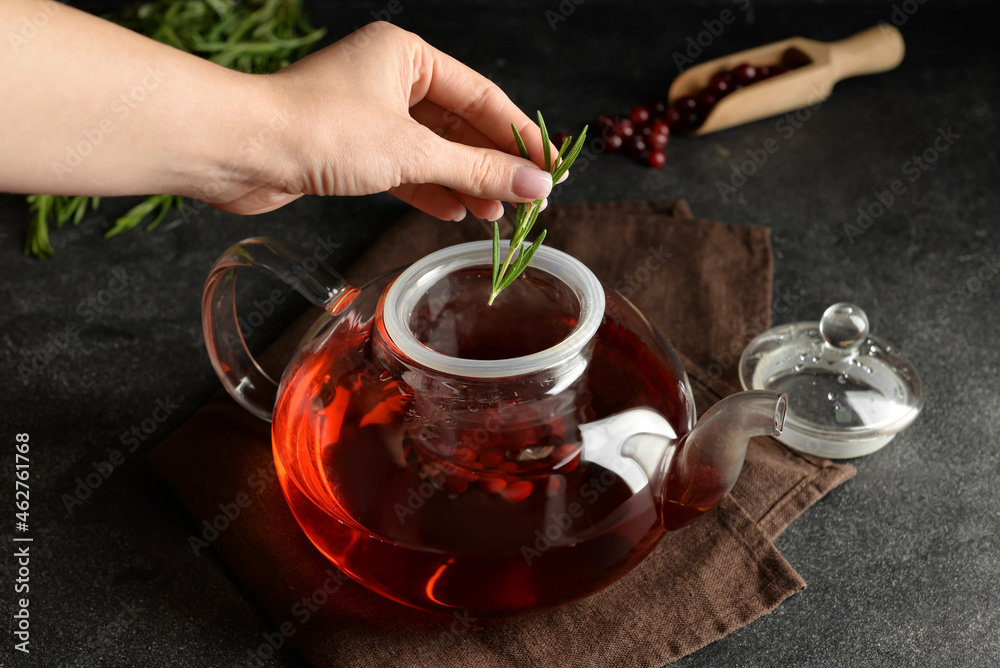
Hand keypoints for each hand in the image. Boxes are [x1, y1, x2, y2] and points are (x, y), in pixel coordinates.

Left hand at [209, 22, 555, 220]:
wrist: (240, 152)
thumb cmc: (319, 130)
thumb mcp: (412, 151)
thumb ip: (478, 169)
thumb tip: (535, 185)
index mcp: (406, 55)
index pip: (482, 96)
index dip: (520, 136)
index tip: (552, 168)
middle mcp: (388, 79)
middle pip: (459, 124)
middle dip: (493, 164)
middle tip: (529, 198)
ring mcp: (368, 115)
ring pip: (432, 150)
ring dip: (465, 182)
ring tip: (499, 214)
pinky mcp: (349, 150)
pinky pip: (403, 170)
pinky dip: (430, 191)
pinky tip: (456, 212)